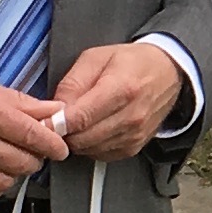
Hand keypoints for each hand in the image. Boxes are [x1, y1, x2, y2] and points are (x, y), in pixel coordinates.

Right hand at [0, 71, 74, 201]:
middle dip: (35, 158)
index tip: (59, 146)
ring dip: (14, 174)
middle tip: (32, 151)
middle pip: (22, 161)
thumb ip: (17, 101)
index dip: (52, 143)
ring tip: (8, 160)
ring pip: (6, 182)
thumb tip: (51, 110)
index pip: (31, 133)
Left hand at [50, 40, 188, 161]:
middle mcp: (131, 117)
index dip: (56, 122)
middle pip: (82, 138)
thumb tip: (55, 108)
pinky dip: (90, 145)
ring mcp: (134, 135)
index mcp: (122, 89)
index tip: (44, 120)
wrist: (168, 72)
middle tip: (57, 119)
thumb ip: (73, 82)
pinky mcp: (134, 147)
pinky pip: (101, 155)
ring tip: (77, 121)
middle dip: (64, 131)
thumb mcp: (97, 57)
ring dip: (77, 139)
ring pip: (89, 149)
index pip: (80, 118)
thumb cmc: (132, 62)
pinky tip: (93, 128)